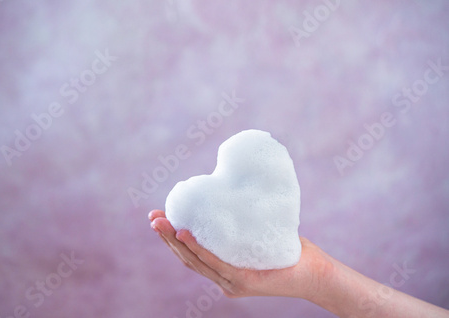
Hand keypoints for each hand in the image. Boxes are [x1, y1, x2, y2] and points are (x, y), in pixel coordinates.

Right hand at [148, 209, 332, 299]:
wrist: (315, 272)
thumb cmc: (289, 249)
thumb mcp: (259, 233)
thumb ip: (243, 219)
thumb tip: (232, 187)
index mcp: (223, 268)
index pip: (191, 254)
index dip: (171, 237)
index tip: (159, 216)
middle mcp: (223, 278)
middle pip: (187, 258)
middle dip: (166, 237)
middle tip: (152, 216)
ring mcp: (232, 282)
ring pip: (196, 262)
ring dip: (174, 242)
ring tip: (161, 223)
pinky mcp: (244, 281)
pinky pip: (216, 263)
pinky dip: (198, 249)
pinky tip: (184, 235)